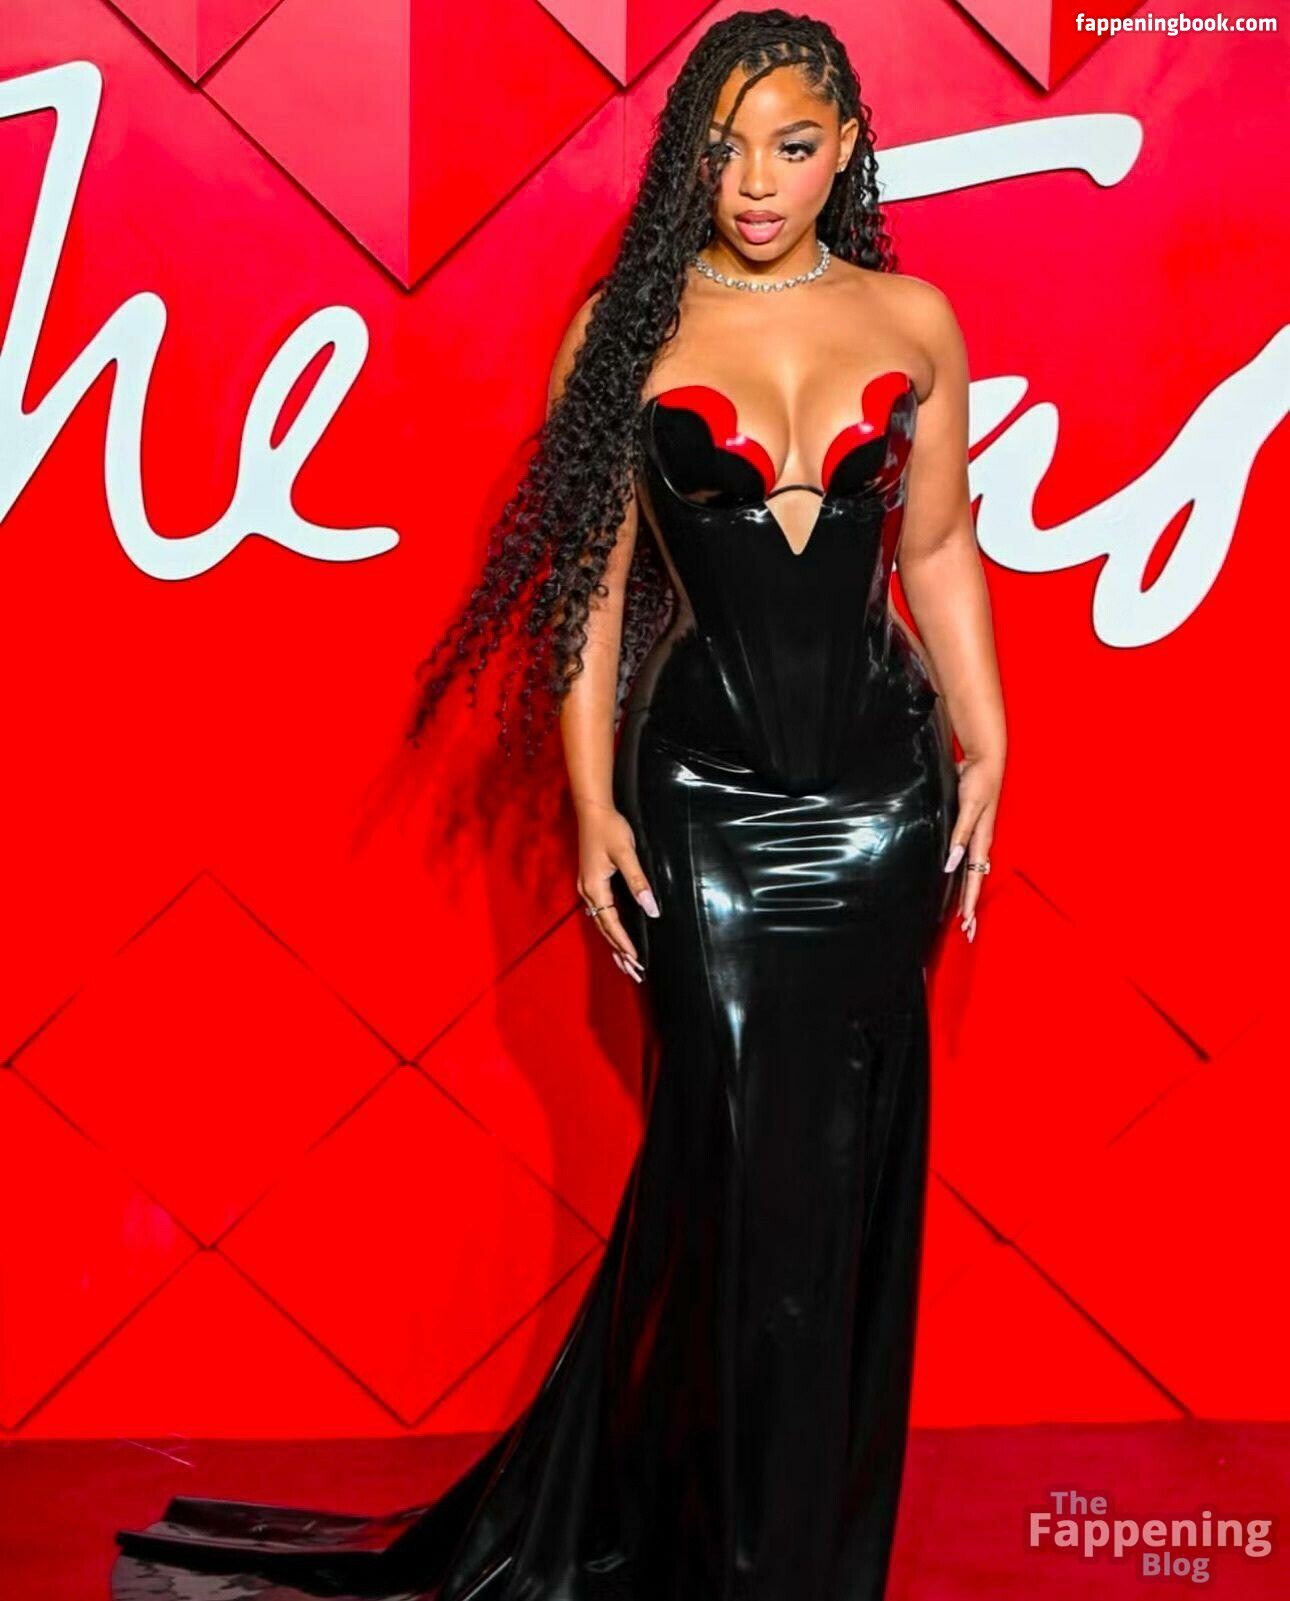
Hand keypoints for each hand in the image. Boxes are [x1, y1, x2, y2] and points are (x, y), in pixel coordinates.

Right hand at [576, 802, 658, 981]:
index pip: (611, 923)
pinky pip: (600, 913)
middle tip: (634, 972)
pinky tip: (615, 937)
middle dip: (618, 952)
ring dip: (613, 944)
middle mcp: (588, 892)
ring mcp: (588, 888)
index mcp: (595, 888)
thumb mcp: (626, 854)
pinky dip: (609, 929)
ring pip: (601, 923)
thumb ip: (638, 882)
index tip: (637, 960)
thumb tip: (650, 908)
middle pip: (604, 929)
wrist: (593, 811)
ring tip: (625, 964)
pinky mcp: (592, 883)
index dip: (624, 943)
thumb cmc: (610, 829)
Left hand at [943, 753, 1001, 941]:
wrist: (984, 762)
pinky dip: (964, 875)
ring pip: (972, 873)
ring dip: (968, 894)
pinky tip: (958, 880)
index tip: (966, 923)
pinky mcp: (970, 829)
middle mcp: (979, 843)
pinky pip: (968, 859)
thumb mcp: (968, 808)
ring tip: (965, 915)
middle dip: (971, 907)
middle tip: (968, 931)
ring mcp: (976, 837)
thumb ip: (960, 834)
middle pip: (975, 881)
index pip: (974, 878)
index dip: (969, 901)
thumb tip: (951, 863)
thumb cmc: (977, 782)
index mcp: (980, 841)